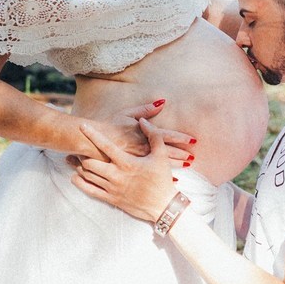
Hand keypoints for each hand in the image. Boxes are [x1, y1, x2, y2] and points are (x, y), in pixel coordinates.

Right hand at [68, 99, 196, 165]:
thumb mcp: (127, 114)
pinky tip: (167, 181)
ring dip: (173, 166)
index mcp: (143, 133)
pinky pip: (148, 174)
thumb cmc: (109, 126)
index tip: (194, 141)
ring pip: (158, 165)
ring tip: (186, 167)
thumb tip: (161, 102)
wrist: (90, 142)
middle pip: (165, 152)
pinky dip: (159, 177)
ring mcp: (136, 160)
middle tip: (192, 159)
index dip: (180, 138)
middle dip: (180, 155)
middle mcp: (141, 147)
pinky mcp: (130, 169)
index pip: (166, 136)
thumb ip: (145, 110)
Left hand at [71, 118, 176, 222]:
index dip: (92, 135)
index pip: (105, 146)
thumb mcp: (161, 155)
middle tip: (77, 145)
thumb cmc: (163, 179)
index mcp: (127, 163)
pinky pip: (90, 191)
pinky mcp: (111, 199)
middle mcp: (117, 176)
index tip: (82, 126)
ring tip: (74, 158)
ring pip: (88, 175)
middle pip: (90, 161)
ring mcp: (112, 188)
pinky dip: (80, 183)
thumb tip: (142, 121)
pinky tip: (75, 176)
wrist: (164, 206)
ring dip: (79, 166)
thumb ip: (153, 135)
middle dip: (82, 152)